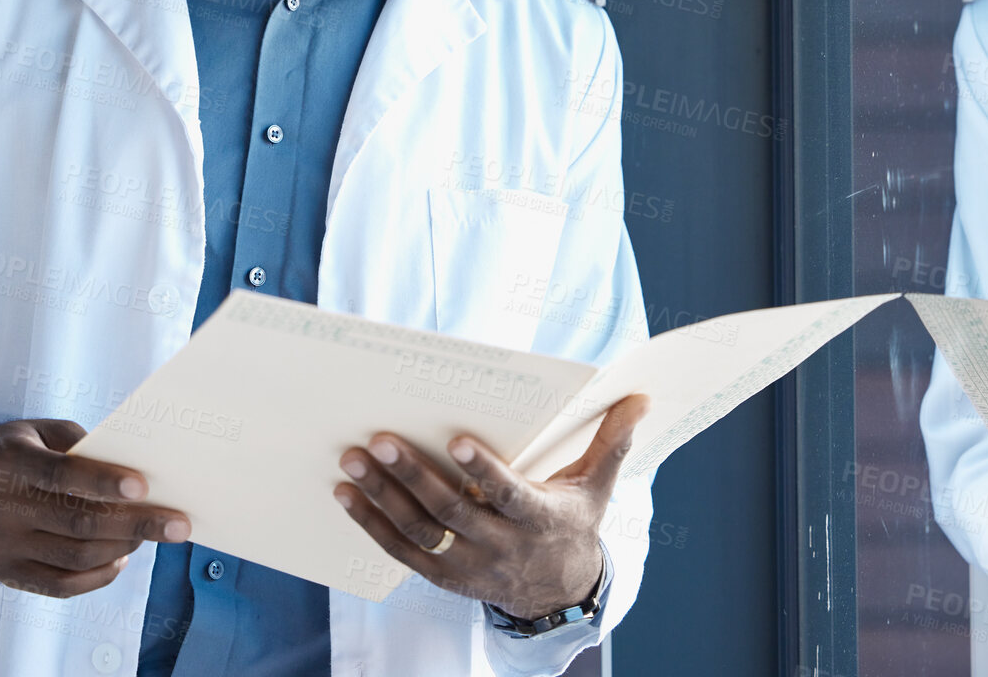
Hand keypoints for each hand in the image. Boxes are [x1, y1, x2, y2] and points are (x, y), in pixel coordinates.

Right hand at [0, 418, 191, 598]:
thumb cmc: (25, 449)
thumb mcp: (45, 430)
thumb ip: (86, 446)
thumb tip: (141, 472)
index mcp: (10, 461)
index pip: (60, 475)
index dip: (103, 482)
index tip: (145, 487)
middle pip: (77, 523)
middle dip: (136, 524)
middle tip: (179, 524)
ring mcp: (1, 546)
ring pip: (75, 557)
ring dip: (124, 547)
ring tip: (153, 533)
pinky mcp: (7, 574)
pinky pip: (62, 585)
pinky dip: (100, 574)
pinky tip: (123, 555)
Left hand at [334, 393, 649, 619]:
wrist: (558, 589)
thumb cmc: (573, 521)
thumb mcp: (597, 486)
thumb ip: (612, 441)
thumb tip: (641, 397)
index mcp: (539, 519)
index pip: (508, 495)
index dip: (483, 471)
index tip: (456, 439)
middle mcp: (501, 547)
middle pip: (452, 513)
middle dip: (413, 476)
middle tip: (379, 440)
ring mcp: (468, 565)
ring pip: (420, 533)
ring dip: (383, 498)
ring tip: (353, 461)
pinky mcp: (444, 577)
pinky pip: (402, 553)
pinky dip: (372, 524)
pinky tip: (346, 495)